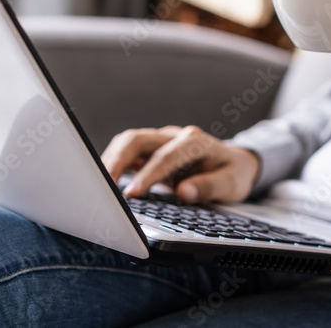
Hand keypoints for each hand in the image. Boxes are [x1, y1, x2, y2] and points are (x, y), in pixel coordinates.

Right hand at [101, 125, 259, 203]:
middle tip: (103, 187)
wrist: (233, 163)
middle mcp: (174, 136)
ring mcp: (160, 141)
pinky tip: (103, 183)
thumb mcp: (232, 183)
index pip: (166, 155)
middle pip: (138, 139)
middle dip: (118, 161)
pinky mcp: (150, 151)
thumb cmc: (232, 173)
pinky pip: (127, 153)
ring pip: (127, 143)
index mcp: (195, 141)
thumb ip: (210, 186)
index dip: (148, 174)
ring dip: (111, 161)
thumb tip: (186, 192)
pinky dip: (113, 165)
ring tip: (97, 187)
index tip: (132, 194)